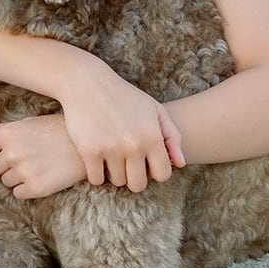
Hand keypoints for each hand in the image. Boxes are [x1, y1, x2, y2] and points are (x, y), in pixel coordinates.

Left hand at [0, 115, 87, 199]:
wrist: (86, 145)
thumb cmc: (57, 130)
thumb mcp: (28, 123)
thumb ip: (1, 130)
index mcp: (8, 134)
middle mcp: (13, 153)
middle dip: (3, 166)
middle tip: (23, 160)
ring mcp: (24, 171)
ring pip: (5, 182)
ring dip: (16, 177)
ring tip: (36, 166)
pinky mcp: (36, 188)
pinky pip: (18, 194)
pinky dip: (26, 188)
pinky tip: (41, 176)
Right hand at [58, 68, 185, 192]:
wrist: (88, 83)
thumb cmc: (124, 97)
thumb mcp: (154, 110)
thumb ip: (172, 136)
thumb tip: (180, 164)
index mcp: (153, 136)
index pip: (163, 175)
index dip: (154, 172)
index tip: (145, 163)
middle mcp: (134, 145)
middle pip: (138, 184)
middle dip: (134, 177)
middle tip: (127, 165)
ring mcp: (111, 149)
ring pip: (117, 181)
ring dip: (114, 174)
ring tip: (111, 158)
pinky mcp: (89, 151)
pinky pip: (96, 179)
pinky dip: (96, 174)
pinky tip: (97, 161)